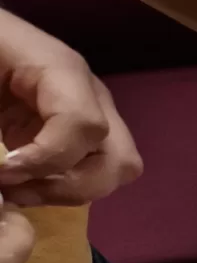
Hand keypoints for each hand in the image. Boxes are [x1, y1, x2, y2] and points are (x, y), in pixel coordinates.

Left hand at [0, 10, 141, 205]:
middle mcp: (92, 96)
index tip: (4, 171)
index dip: (48, 158)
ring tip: (20, 192)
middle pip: (119, 159)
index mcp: (62, 69)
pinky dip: (63, 189)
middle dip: (71, 187)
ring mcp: (94, 115)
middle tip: (17, 190)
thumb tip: (1, 172)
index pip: (86, 124)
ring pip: (116, 172)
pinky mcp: (81, 135)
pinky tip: (26, 185)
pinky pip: (94, 173)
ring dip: (70, 192)